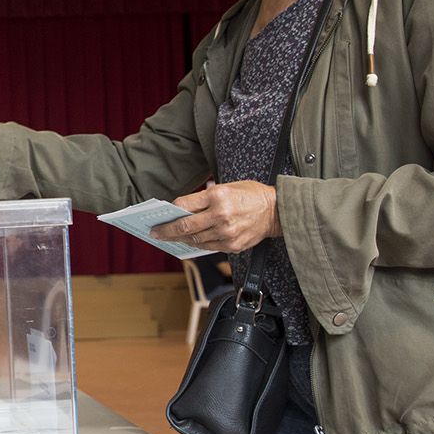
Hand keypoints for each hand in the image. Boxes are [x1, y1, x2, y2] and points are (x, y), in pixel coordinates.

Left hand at [152, 181, 280, 253]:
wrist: (277, 211)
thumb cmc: (251, 195)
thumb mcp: (227, 187)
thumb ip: (204, 198)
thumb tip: (181, 209)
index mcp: (218, 196)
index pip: (184, 206)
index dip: (169, 213)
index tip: (159, 217)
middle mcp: (221, 215)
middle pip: (186, 226)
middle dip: (167, 231)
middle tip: (155, 233)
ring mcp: (227, 233)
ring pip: (195, 239)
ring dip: (180, 239)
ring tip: (170, 238)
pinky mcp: (233, 245)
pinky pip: (208, 247)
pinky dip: (197, 244)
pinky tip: (189, 241)